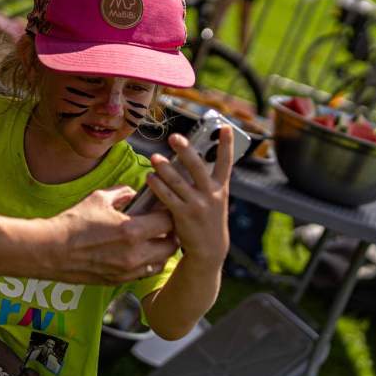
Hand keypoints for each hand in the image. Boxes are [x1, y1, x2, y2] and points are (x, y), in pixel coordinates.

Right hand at [46, 187, 178, 283]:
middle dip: (171, 232)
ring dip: (161, 249)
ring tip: (154, 239)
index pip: (168, 221)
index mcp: (132, 230)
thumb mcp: (98, 198)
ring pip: (161, 262)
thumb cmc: (72, 223)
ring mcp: (128, 270)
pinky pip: (145, 273)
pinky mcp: (119, 280)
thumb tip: (133, 192)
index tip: (165, 207)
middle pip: (171, 245)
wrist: (50, 250)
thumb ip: (121, 193)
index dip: (169, 211)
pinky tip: (139, 252)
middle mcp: (135, 254)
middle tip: (164, 223)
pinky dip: (148, 262)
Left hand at [144, 126, 232, 264]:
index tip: (225, 126)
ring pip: (178, 181)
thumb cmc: (209, 218)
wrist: (210, 249)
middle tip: (174, 137)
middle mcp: (211, 194)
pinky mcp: (183, 215)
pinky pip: (167, 197)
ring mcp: (197, 205)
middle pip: (197, 167)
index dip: (226, 144)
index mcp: (221, 188)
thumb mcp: (216, 199)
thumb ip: (207, 181)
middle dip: (185, 150)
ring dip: (164, 168)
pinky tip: (150, 178)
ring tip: (154, 157)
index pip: (225, 162)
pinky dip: (158, 186)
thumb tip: (189, 159)